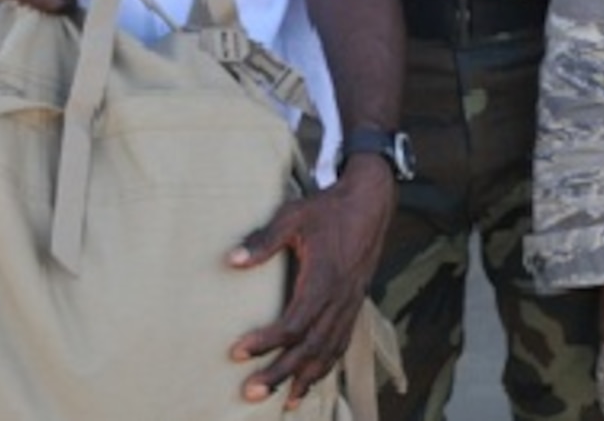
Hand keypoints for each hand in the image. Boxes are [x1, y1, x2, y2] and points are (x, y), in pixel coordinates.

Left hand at [227, 156, 395, 405]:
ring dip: (305, 379)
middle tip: (251, 391)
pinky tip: (312, 382)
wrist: (371, 202)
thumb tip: (232, 260)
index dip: (265, 341)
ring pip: (329, 351)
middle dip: (281, 373)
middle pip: (310, 347)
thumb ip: (265, 240)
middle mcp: (340, 298)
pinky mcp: (355, 304)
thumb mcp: (294, 216)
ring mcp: (351, 304)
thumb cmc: (329, 208)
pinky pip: (342, 343)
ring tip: (283, 403)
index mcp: (325, 279)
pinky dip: (326, 367)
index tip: (237, 352)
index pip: (293, 324)